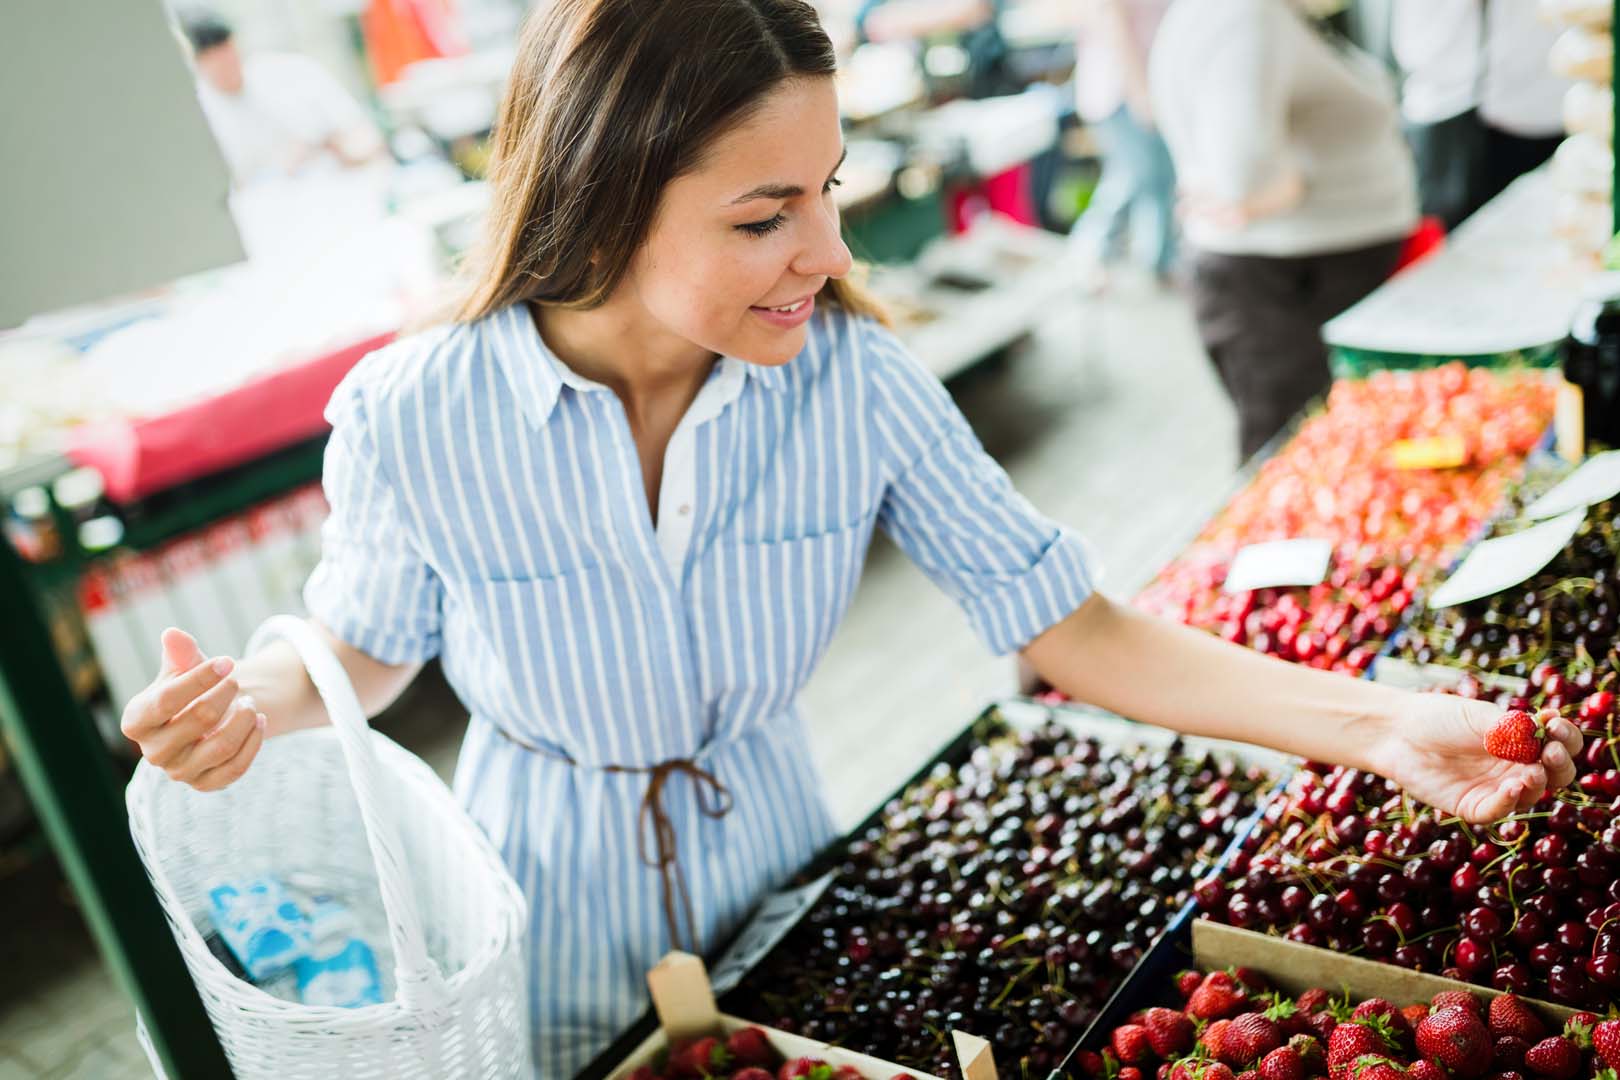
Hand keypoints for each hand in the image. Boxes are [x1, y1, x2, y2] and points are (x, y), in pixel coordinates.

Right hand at [120, 628, 265, 791]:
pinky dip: (254, 741)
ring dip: (245, 718)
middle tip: (237, 682)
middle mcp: (152, 752)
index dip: (200, 678)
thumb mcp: (184, 667)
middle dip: (226, 694)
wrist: (206, 719)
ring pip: (222, 746)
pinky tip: (260, 720)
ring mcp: (179, 772)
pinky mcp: (204, 784)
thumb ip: (180, 654)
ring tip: (252, 702)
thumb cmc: (190, 689)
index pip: (166, 699)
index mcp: (136, 720)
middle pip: (199, 719)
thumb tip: (173, 634)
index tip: (227, 661)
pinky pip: (236, 768)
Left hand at [1369, 696, 1580, 822]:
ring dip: (1537, 784)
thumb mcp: (1479, 715)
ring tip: (1533, 770)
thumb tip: (1548, 724)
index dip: (1566, 739)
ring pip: (1530, 796)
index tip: (1557, 727)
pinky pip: (1497, 811)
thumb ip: (1511, 726)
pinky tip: (1512, 787)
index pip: (1559, 745)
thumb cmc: (1438, 717)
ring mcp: (1494, 788)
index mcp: (1521, 742)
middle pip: (1554, 775)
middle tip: (1551, 752)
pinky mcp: (1471, 806)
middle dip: (1560, 765)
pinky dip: (1508, 802)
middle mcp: (1513, 768)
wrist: (1397, 731)